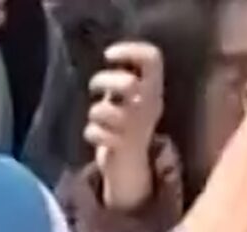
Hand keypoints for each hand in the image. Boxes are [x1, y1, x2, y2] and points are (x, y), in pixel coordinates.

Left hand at [84, 42, 163, 210]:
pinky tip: (98, 136)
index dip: (129, 51)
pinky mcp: (123, 147)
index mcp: (154, 90)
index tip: (109, 56)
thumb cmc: (126, 122)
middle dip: (104, 81)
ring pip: (105, 110)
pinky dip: (93, 133)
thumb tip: (112, 52)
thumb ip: (126, 77)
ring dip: (95, 113)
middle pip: (127, 83)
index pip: (152, 58)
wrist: (132, 165)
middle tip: (96, 89)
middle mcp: (149, 107)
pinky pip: (97, 133)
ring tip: (98, 119)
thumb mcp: (132, 96)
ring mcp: (137, 128)